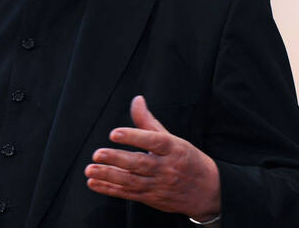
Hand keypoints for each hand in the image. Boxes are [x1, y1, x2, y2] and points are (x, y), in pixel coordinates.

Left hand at [84, 95, 220, 221]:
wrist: (208, 191)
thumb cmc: (185, 158)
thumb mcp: (172, 138)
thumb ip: (149, 122)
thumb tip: (136, 99)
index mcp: (173, 149)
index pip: (153, 141)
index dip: (134, 137)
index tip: (114, 133)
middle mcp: (166, 167)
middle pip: (140, 163)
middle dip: (117, 159)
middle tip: (97, 154)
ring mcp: (158, 184)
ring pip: (132, 181)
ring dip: (109, 176)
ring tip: (90, 170)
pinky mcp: (151, 198)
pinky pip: (129, 194)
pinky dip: (110, 190)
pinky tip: (94, 183)